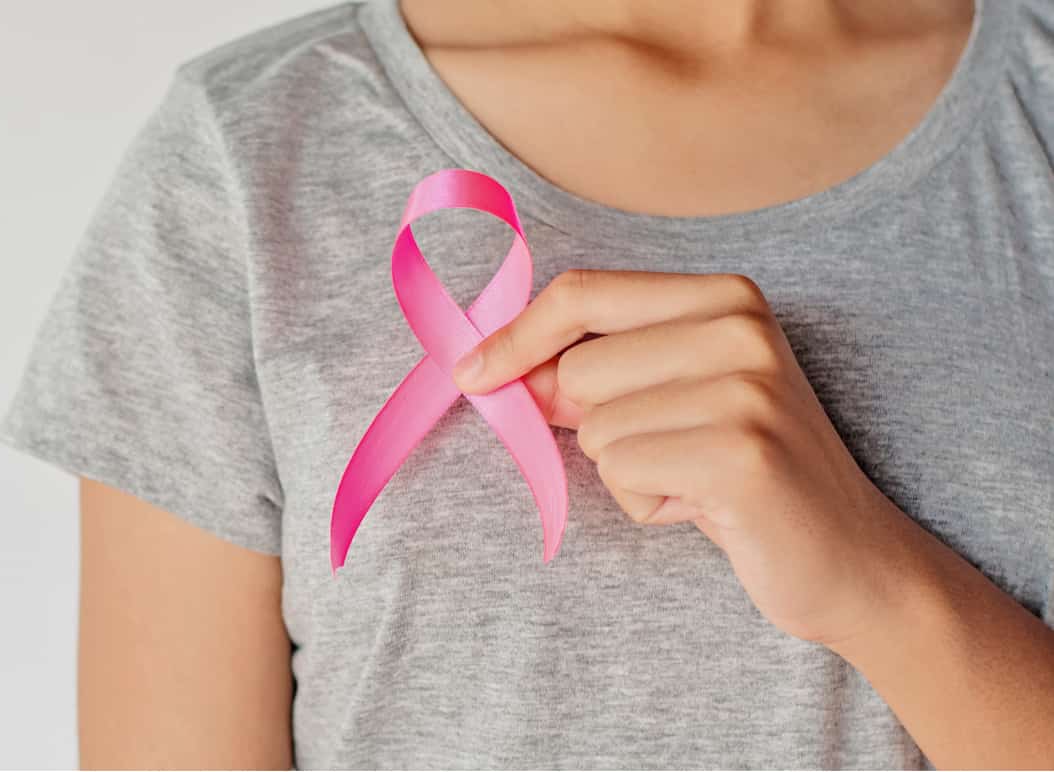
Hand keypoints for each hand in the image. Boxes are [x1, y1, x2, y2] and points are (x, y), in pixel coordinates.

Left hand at [454, 270, 923, 645]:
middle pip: (577, 369)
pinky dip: (647, 504)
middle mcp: (741, 329)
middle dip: (596, 426)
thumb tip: (490, 366)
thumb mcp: (668, 397)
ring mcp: (747, 389)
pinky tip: (705, 508)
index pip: (583, 293)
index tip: (471, 373)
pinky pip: (624, 473)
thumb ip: (592, 370)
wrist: (850, 558)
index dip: (514, 336)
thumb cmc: (738, 473)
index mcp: (725, 296)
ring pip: (598, 429)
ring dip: (628, 472)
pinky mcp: (741, 455)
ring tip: (694, 480)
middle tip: (666, 451)